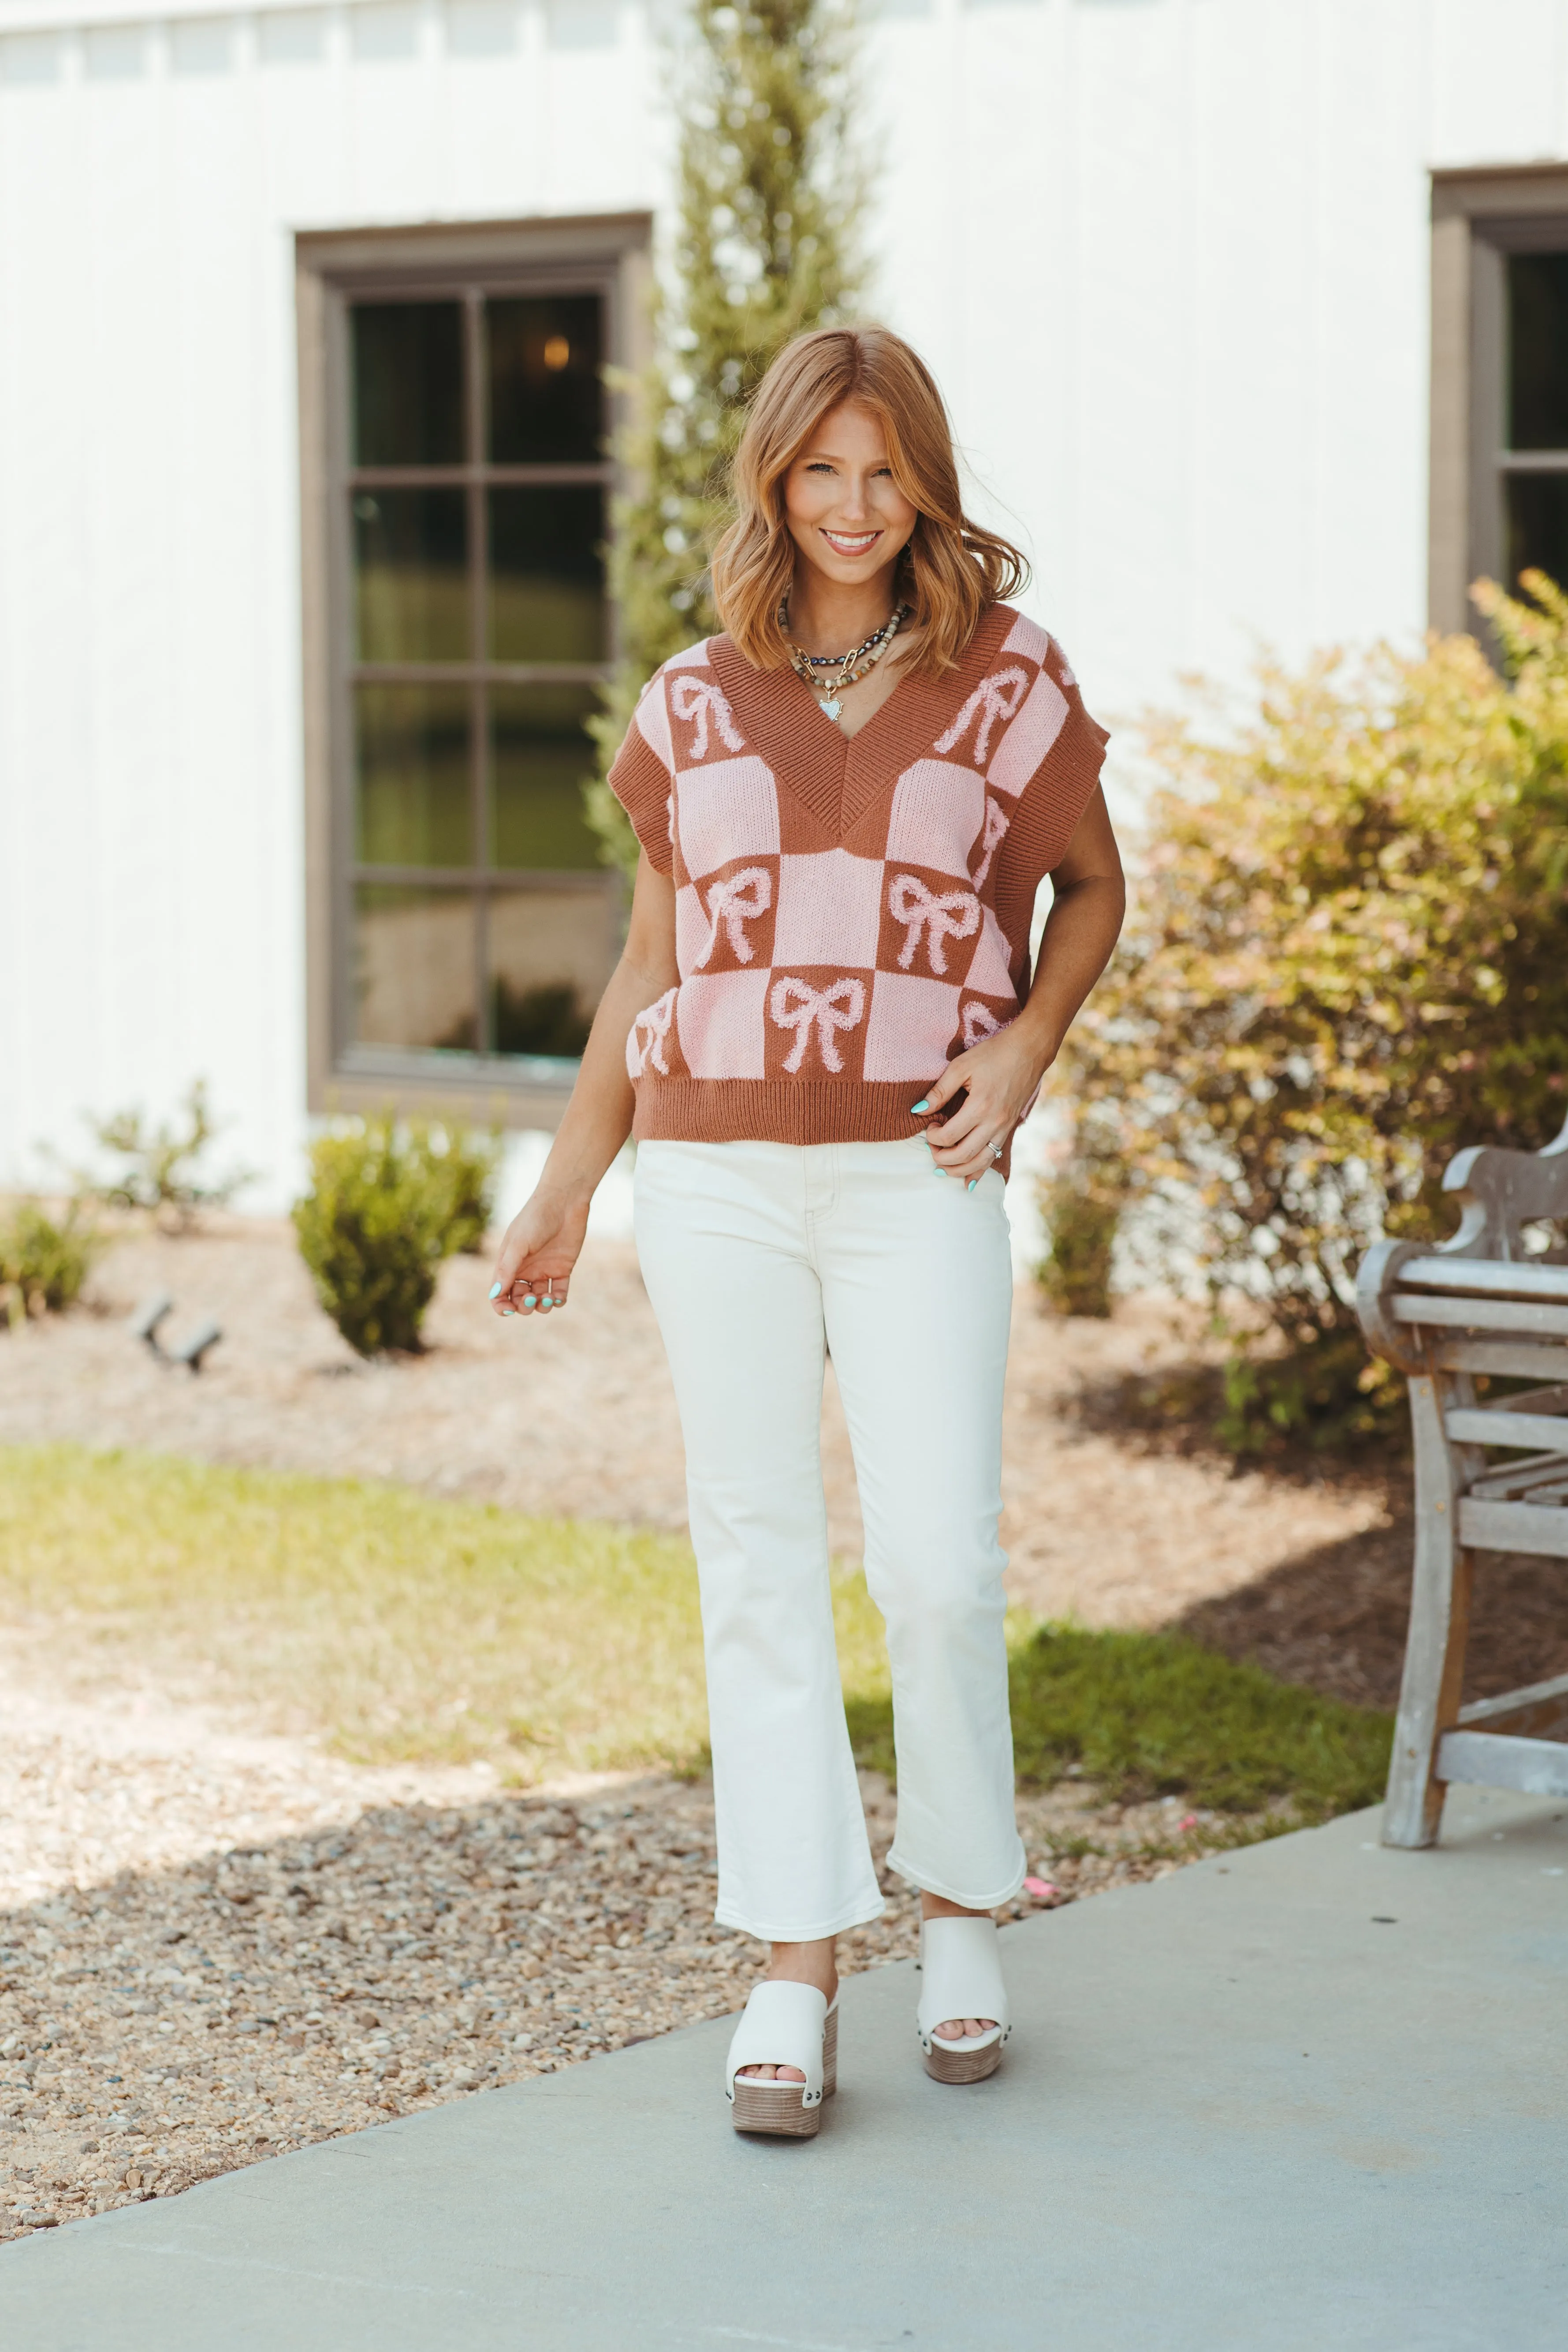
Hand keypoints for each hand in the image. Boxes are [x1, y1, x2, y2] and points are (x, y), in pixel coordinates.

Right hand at [488, 1192, 588, 1318]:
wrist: (564, 1202)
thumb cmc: (535, 1219)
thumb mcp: (518, 1244)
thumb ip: (507, 1270)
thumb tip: (495, 1295)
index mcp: (508, 1264)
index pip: (500, 1292)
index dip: (501, 1305)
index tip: (509, 1310)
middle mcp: (525, 1270)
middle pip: (519, 1299)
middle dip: (524, 1306)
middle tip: (532, 1299)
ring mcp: (543, 1270)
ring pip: (539, 1299)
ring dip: (541, 1306)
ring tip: (546, 1298)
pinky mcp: (562, 1269)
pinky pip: (558, 1293)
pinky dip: (557, 1300)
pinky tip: (557, 1297)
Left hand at [915, 1026, 1050, 1184]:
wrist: (1028, 1051)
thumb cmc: (993, 1054)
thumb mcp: (961, 1066)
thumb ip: (939, 1091)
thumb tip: (918, 1111)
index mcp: (979, 1106)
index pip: (949, 1135)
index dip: (932, 1137)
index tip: (928, 1126)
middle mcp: (994, 1122)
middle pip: (963, 1155)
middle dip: (941, 1158)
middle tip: (931, 1149)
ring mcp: (1004, 1128)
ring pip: (980, 1162)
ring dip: (958, 1170)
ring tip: (942, 1169)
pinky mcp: (1009, 1129)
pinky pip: (993, 1157)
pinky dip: (979, 1172)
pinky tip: (968, 1183)